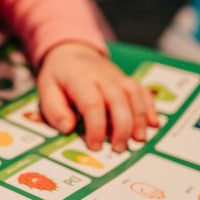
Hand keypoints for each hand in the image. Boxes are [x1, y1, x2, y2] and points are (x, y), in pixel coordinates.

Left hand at [37, 43, 157, 151]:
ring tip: (137, 140)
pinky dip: (150, 108)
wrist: (71, 52)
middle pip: (118, 99)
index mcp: (79, 78)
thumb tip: (68, 128)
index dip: (96, 127)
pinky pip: (143, 91)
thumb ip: (54, 110)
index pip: (92, 103)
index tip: (94, 145)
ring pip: (134, 95)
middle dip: (121, 126)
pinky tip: (153, 124)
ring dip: (139, 119)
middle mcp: (102, 75)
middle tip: (118, 147)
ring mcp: (117, 76)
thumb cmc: (58, 76)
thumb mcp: (46, 90)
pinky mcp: (127, 80)